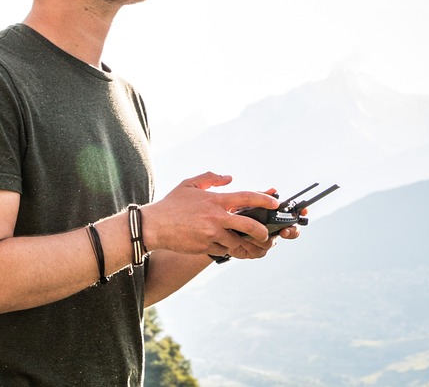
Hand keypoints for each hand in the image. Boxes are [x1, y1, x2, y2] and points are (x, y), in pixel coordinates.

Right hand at [141, 172, 277, 258]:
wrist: (154, 226)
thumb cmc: (171, 204)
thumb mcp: (190, 184)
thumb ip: (211, 178)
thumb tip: (229, 178)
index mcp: (216, 200)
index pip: (246, 197)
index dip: (264, 199)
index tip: (275, 202)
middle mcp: (217, 218)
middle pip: (249, 226)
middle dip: (263, 231)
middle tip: (266, 234)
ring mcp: (212, 234)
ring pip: (238, 242)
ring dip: (247, 244)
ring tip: (253, 244)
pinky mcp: (206, 247)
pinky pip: (224, 250)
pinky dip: (230, 249)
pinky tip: (232, 248)